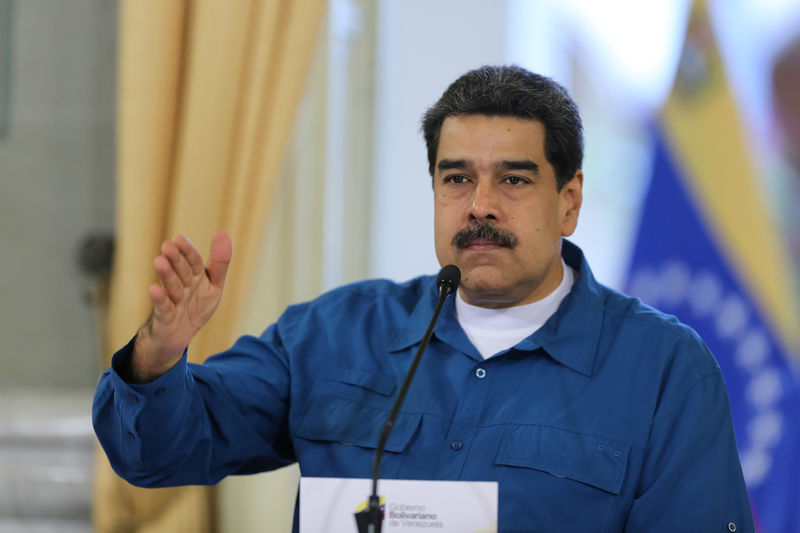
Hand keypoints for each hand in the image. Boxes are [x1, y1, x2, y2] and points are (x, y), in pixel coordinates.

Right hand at [131, 231, 231, 381]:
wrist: (178, 335)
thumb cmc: (196, 306)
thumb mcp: (214, 285)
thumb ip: (220, 262)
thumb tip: (223, 232)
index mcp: (195, 276)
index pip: (193, 261)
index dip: (188, 251)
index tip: (179, 239)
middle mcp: (183, 286)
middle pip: (182, 271)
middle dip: (176, 259)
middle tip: (168, 246)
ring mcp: (173, 301)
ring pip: (172, 287)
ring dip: (167, 274)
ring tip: (160, 261)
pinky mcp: (165, 317)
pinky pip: (163, 307)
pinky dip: (160, 298)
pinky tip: (154, 288)